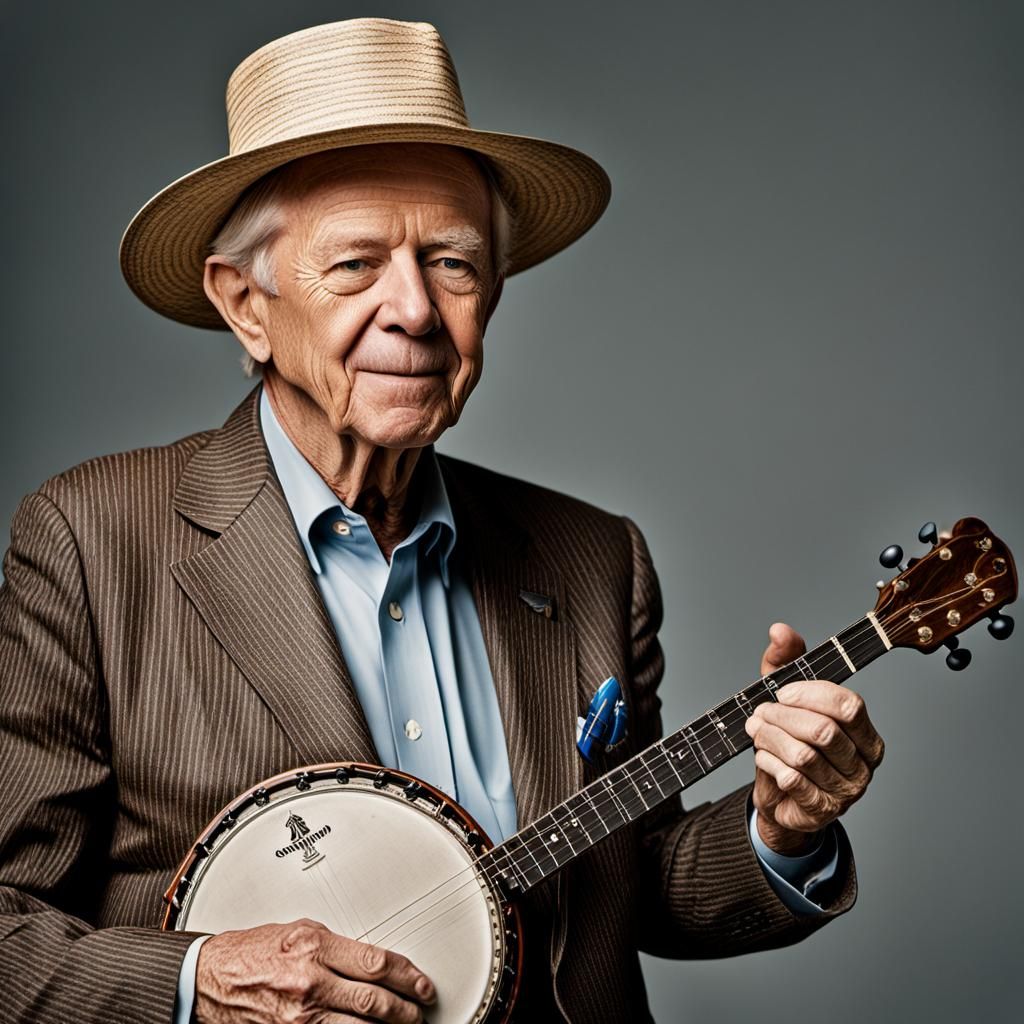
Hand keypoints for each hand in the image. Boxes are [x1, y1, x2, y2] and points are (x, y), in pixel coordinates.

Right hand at [195, 919, 435, 1023]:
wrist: (211, 978)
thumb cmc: (253, 951)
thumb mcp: (300, 931)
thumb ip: (336, 946)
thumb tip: (371, 960)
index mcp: (315, 947)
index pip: (376, 963)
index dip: (408, 976)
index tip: (423, 984)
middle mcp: (310, 981)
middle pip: (374, 1000)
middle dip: (406, 1009)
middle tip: (421, 1011)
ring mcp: (300, 1016)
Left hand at [745, 623, 884, 855]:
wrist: (781, 798)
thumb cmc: (789, 741)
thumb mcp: (786, 698)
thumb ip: (786, 661)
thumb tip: (780, 630)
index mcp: (866, 734)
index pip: (849, 705)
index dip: (811, 694)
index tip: (781, 691)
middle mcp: (864, 764)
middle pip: (824, 730)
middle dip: (783, 717)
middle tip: (759, 713)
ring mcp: (846, 792)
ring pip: (804, 755)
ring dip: (770, 738)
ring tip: (755, 730)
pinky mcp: (822, 810)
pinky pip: (792, 780)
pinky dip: (770, 762)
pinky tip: (761, 756)